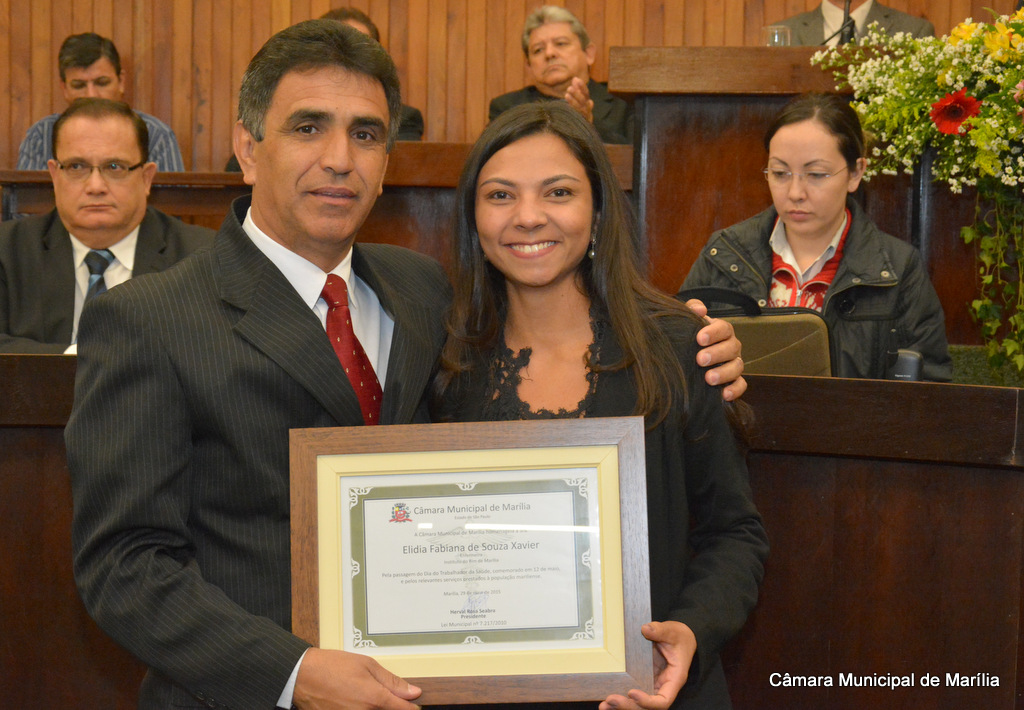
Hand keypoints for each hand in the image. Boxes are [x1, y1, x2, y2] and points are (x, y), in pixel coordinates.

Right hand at [293, 648, 421, 709]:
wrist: (302, 676)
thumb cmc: (331, 667)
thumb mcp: (366, 665)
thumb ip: (391, 681)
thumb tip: (412, 692)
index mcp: (374, 699)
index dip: (412, 706)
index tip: (413, 703)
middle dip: (392, 706)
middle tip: (382, 695)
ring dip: (376, 708)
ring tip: (363, 695)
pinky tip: (356, 701)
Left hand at [563, 77, 593, 122]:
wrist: (578, 131)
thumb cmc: (577, 112)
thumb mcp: (577, 100)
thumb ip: (576, 90)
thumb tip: (575, 78)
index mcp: (587, 103)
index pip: (586, 93)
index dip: (582, 86)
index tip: (576, 79)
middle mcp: (588, 109)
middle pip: (584, 100)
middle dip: (577, 93)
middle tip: (569, 88)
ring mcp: (585, 117)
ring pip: (581, 108)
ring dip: (574, 101)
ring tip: (567, 95)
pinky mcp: (581, 123)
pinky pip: (578, 116)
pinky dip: (573, 110)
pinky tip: (567, 106)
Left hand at [599, 621, 696, 709]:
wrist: (678, 637)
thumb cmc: (679, 637)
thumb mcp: (673, 631)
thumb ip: (661, 630)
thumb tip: (646, 629)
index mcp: (673, 679)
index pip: (663, 700)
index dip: (647, 701)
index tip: (632, 692)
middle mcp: (661, 686)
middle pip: (647, 707)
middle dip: (629, 705)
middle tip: (611, 699)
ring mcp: (651, 685)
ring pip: (637, 704)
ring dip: (621, 706)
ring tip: (604, 705)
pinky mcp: (642, 680)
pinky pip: (631, 694)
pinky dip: (619, 698)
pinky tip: (604, 701)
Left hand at [686, 298, 746, 401]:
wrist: (685, 356)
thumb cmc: (689, 336)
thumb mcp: (688, 320)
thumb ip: (692, 309)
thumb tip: (700, 310)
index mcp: (721, 331)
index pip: (724, 328)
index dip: (714, 333)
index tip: (699, 339)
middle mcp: (731, 346)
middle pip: (732, 348)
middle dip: (717, 354)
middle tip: (700, 359)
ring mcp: (734, 363)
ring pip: (737, 367)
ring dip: (724, 373)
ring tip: (709, 379)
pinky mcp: (734, 380)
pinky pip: (741, 385)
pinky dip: (735, 390)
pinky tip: (724, 394)